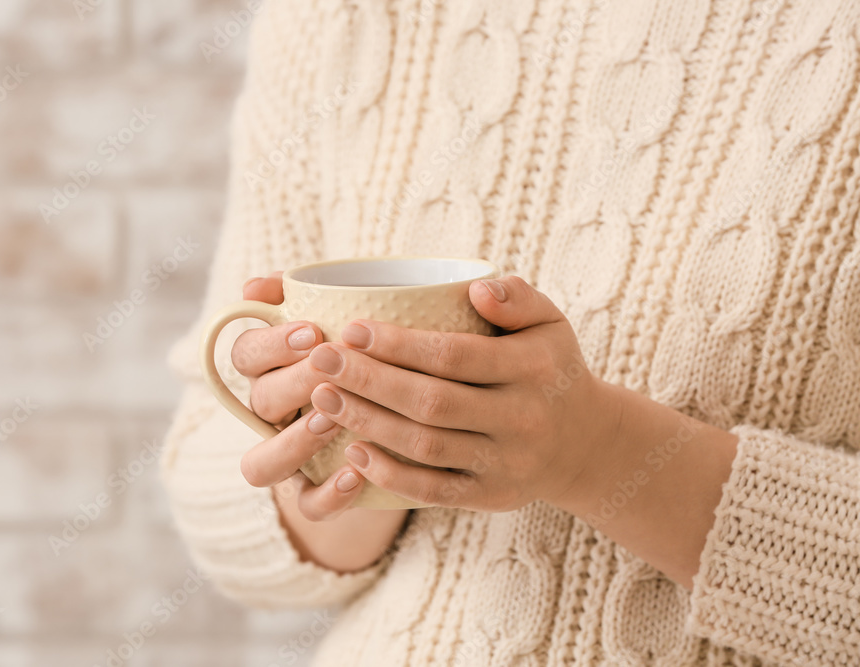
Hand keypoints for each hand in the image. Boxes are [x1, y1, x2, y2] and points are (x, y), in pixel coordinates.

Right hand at [232, 272, 368, 519]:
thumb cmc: (363, 353)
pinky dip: (328, 496)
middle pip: (260, 399)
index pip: (246, 353)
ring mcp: (289, 458)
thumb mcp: (340, 318)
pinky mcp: (314, 495)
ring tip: (331, 421)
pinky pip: (308, 506)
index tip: (311, 331)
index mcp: (271, 369)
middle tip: (330, 368)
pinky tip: (356, 474)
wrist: (397, 419)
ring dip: (294, 441)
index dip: (271, 343)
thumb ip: (302, 294)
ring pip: (264, 462)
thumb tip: (255, 287)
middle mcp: (271, 414)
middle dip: (294, 382)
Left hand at [305, 276, 624, 511]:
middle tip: (320, 360)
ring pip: (426, 447)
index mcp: (533, 368)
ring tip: (323, 398)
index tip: (351, 329)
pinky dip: (390, 474)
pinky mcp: (491, 497)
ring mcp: (506, 463)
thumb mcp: (549, 323)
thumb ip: (516, 297)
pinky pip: (434, 491)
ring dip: (368, 423)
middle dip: (369, 381)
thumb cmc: (549, 369)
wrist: (586, 443)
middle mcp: (522, 418)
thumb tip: (474, 288)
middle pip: (431, 403)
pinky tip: (352, 450)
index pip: (455, 356)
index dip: (398, 345)